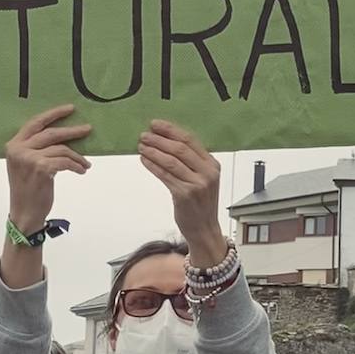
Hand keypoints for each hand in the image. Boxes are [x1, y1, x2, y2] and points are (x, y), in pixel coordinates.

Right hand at [4, 105, 91, 232]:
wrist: (24, 213)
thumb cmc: (28, 191)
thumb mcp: (26, 165)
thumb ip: (36, 149)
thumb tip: (63, 137)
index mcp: (14, 145)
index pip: (35, 123)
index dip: (53, 114)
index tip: (70, 109)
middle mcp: (19, 149)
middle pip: (51, 133)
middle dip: (72, 131)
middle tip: (87, 129)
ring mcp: (29, 158)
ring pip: (61, 149)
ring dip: (77, 156)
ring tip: (85, 163)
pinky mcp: (41, 168)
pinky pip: (65, 161)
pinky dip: (76, 165)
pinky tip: (81, 170)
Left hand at [137, 121, 224, 266]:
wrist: (204, 229)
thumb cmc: (200, 204)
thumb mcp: (203, 179)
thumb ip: (192, 163)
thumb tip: (166, 143)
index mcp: (213, 164)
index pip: (190, 140)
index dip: (171, 130)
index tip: (156, 124)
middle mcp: (207, 173)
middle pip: (180, 148)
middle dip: (159, 139)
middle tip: (144, 134)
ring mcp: (197, 184)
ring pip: (171, 161)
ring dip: (153, 151)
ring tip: (141, 145)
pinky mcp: (185, 195)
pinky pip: (165, 175)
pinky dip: (153, 165)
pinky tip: (144, 159)